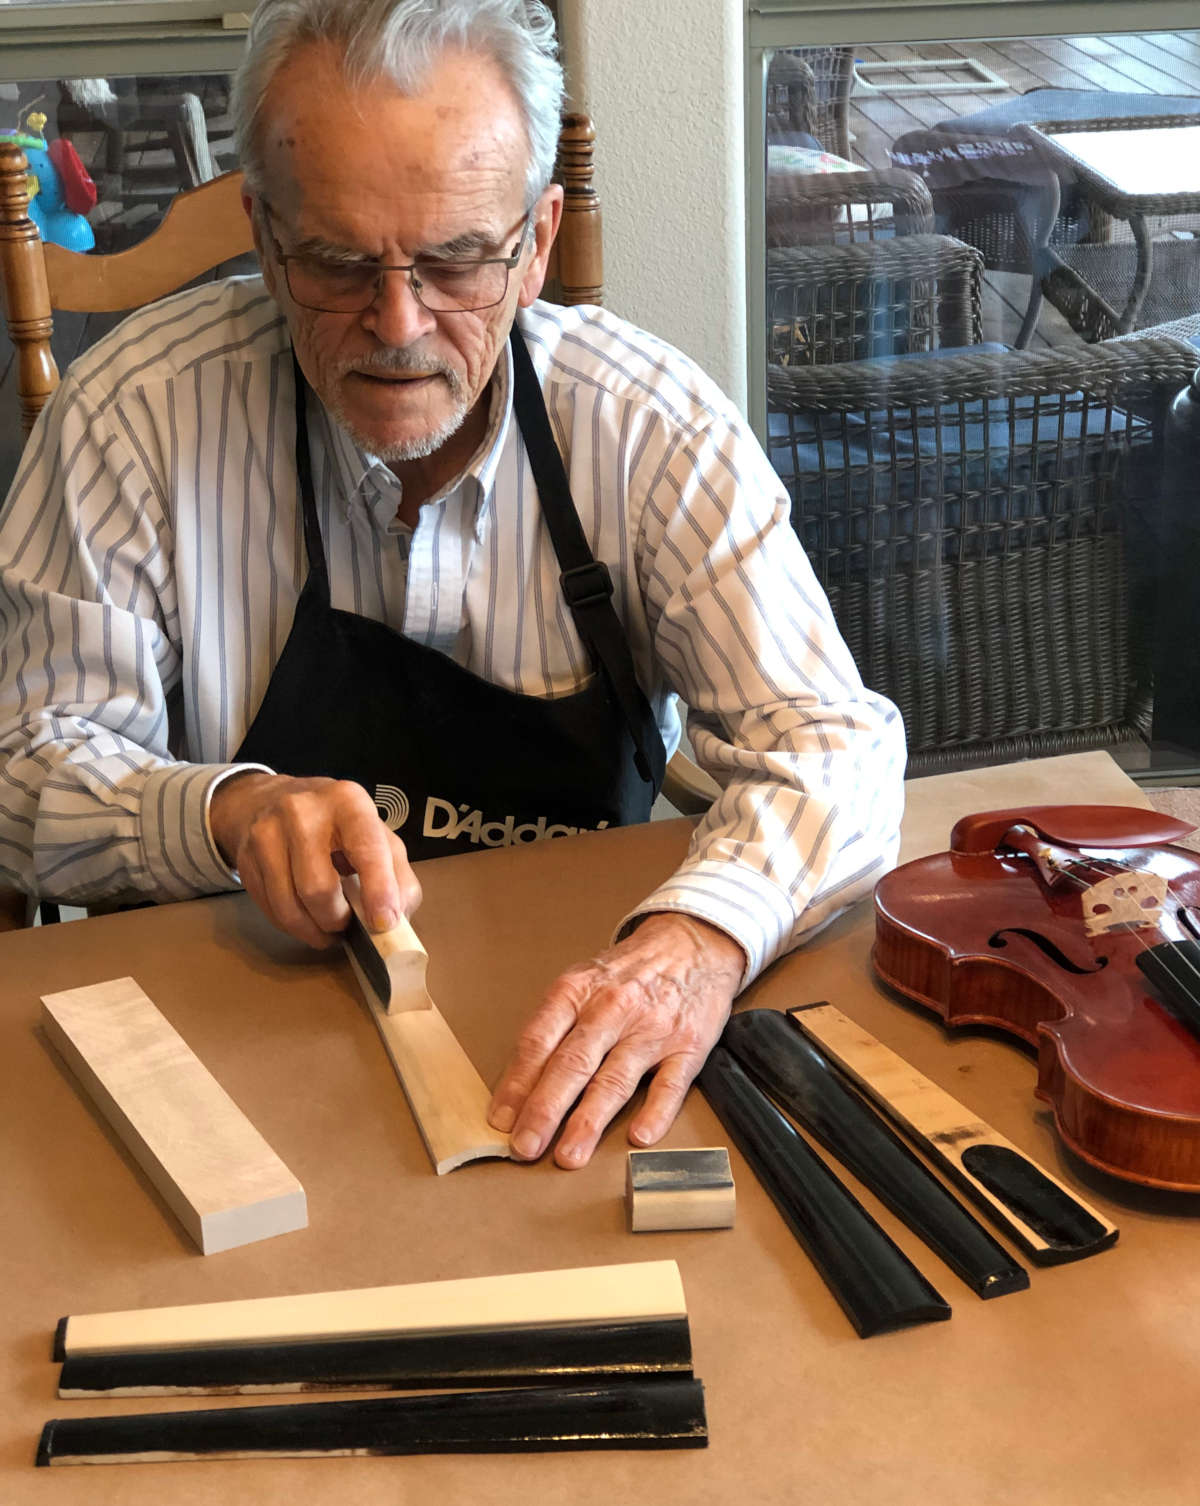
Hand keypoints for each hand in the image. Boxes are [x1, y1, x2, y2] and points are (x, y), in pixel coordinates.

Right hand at [209, 771, 419, 948]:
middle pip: (319, 888)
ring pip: (290, 906)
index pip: (366, 848)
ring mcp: (268, 832)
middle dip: (337, 919)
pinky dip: (293, 926)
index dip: (378, 890)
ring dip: (314, 930)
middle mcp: (303, 811)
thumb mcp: (377, 836)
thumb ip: (398, 876)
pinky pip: (270, 911)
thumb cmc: (337, 826)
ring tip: (328, 926)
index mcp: (348, 801)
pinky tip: (305, 917)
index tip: (383, 923)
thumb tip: (397, 921)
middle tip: (348, 924)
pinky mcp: (246, 857)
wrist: (271, 801)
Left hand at [487, 913, 744, 1167]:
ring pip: (615, 1079)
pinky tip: (639, 1136)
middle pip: (572, 1065)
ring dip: (589, 1121)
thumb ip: (554, 1027)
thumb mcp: (582, 981)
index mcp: (577, 991)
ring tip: (569, 1155)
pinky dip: (655, 1112)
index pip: (538, 1041)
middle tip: (524, 1147)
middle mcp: (612, 1009)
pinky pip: (670, 1084)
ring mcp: (652, 1029)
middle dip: (544, 1110)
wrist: (691, 942)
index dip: (516, 1083)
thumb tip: (519, 1084)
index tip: (501, 1119)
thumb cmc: (629, 971)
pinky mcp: (688, 1046)